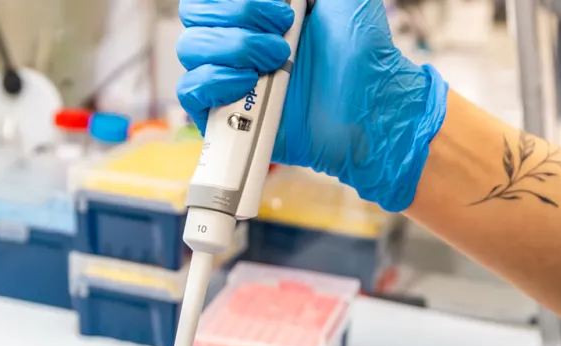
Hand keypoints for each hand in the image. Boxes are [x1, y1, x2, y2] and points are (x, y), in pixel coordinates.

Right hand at [176, 0, 447, 210]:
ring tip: (277, 60)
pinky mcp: (226, 120)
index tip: (282, 7)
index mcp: (254, 15)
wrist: (370, 105)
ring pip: (190, 50)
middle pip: (194, 17)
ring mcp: (229, 82)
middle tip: (283, 35)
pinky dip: (214, 79)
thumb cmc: (362, 51)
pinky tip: (249, 82)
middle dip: (236, 16)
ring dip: (233, 47)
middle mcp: (236, 46)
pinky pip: (190, 92)